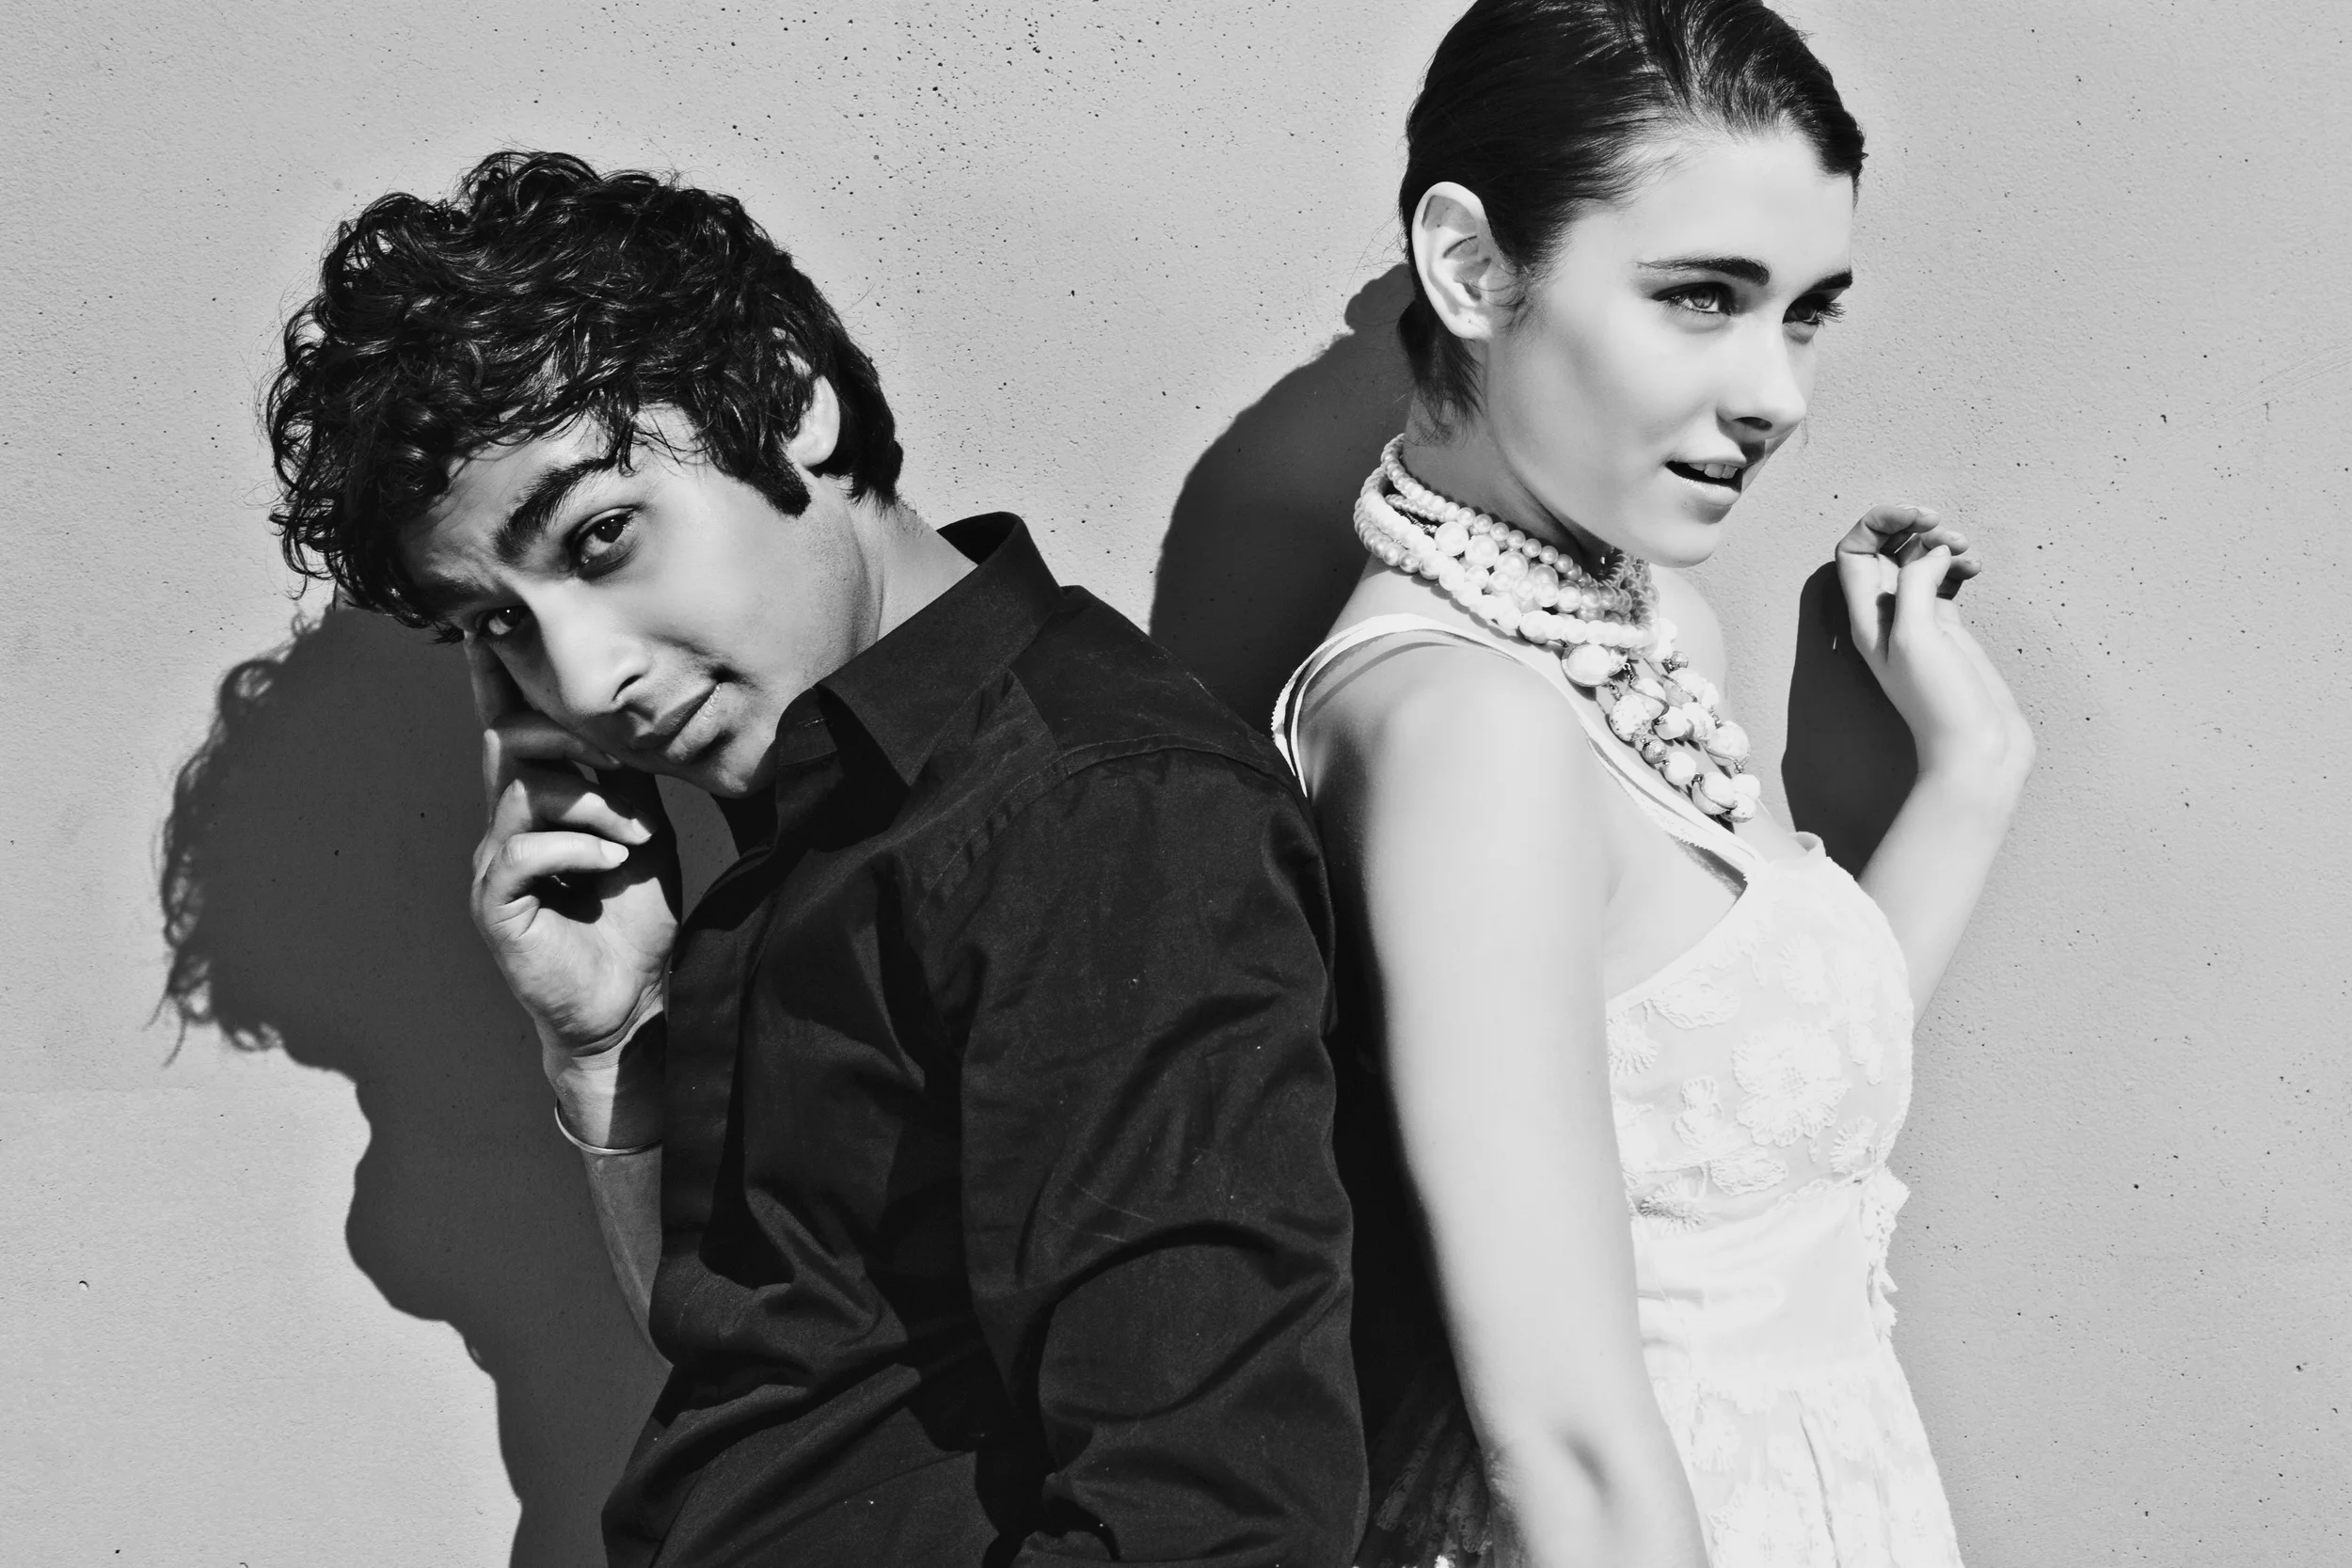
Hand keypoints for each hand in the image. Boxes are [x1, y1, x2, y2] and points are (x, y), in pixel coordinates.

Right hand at [466, 639, 679, 1059]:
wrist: (633, 1001)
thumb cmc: (635, 919)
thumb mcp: (640, 829)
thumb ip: (625, 777)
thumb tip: (630, 718)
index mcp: (536, 803)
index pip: (507, 727)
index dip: (496, 678)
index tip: (489, 625)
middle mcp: (505, 827)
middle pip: (507, 741)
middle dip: (567, 734)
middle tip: (622, 760)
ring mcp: (495, 867)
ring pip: (522, 792)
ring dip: (591, 803)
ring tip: (634, 838)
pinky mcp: (496, 907)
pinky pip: (521, 851)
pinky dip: (574, 848)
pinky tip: (609, 865)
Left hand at [1833, 504, 2034, 790]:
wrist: (1976, 750)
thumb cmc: (1940, 702)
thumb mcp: (1919, 636)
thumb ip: (1916, 585)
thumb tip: (1930, 551)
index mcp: (1867, 617)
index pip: (1852, 552)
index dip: (1879, 524)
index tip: (1920, 519)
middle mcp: (1887, 616)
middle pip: (1883, 551)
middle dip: (1912, 528)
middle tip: (1946, 528)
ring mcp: (1918, 623)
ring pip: (1917, 563)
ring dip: (1938, 544)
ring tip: (1966, 549)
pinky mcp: (1947, 631)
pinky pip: (1943, 583)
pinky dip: (1957, 566)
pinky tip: (1975, 567)